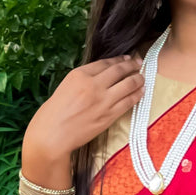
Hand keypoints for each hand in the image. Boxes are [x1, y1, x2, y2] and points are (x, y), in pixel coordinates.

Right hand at [23, 54, 143, 165]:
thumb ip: (82, 81)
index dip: (119, 60)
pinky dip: (137, 95)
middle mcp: (93, 84)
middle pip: (119, 70)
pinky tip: (141, 92)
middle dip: (132, 65)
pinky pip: (128, 102)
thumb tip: (99, 78)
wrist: (52, 135)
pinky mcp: (109, 115)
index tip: (126, 59)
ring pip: (128, 84)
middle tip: (139, 63)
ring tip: (142, 77)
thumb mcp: (65, 87)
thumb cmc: (53, 114)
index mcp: (79, 75)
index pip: (105, 63)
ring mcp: (103, 100)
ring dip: (138, 79)